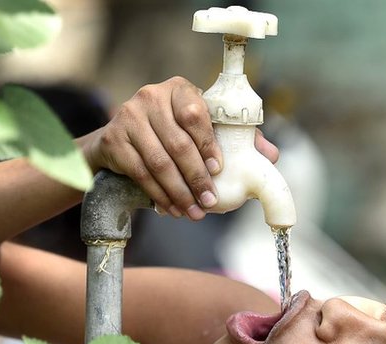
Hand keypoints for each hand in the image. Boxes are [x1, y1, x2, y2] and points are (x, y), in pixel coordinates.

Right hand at [79, 76, 278, 220]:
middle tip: (209, 202)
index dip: (208, 144)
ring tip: (194, 212)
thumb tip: (271, 156)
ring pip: (159, 162)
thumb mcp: (200, 127)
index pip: (195, 114)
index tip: (218, 169)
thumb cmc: (172, 132)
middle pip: (178, 144)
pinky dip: (159, 195)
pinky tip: (172, 209)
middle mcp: (151, 96)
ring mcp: (128, 117)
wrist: (120, 138)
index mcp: (178, 89)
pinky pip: (140, 173)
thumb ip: (235, 137)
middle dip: (197, 178)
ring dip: (179, 192)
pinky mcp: (114, 140)